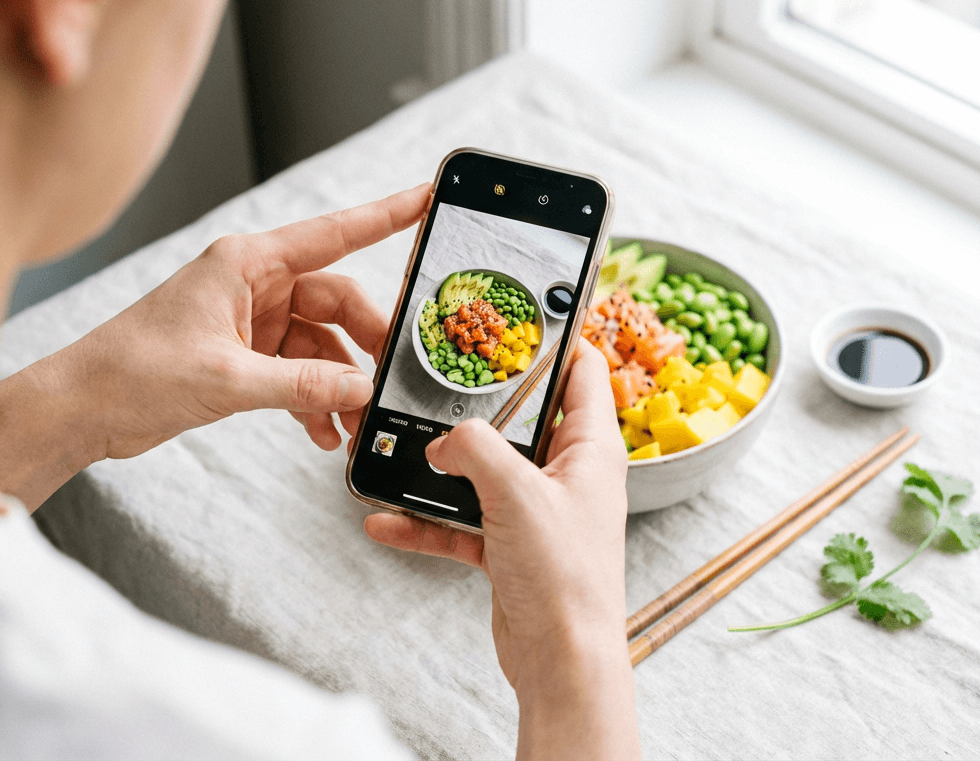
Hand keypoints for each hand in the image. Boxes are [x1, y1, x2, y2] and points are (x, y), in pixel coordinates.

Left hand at [0, 184, 428, 508]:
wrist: (81, 408)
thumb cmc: (132, 372)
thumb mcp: (227, 380)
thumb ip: (301, 386)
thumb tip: (359, 391)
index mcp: (247, 263)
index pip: (333, 233)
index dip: (386, 215)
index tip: (427, 200)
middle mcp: (252, 284)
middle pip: (335, 300)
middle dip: (366, 342)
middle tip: (388, 378)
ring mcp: (249, 320)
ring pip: (319, 342)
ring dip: (337, 383)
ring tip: (352, 422)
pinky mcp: (242, 355)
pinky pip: (297, 370)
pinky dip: (312, 399)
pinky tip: (321, 432)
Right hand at [364, 341, 639, 759]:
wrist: (561, 662)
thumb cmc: (565, 579)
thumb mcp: (516, 493)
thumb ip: (474, 449)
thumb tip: (443, 438)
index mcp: (591, 448)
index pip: (583, 371)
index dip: (557, 339)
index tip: (520, 317)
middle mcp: (568, 474)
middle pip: (523, 419)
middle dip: (480, 406)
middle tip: (442, 382)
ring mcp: (539, 511)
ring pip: (485, 472)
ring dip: (443, 470)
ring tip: (403, 455)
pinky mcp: (512, 547)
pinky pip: (463, 523)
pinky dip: (428, 523)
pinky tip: (388, 521)